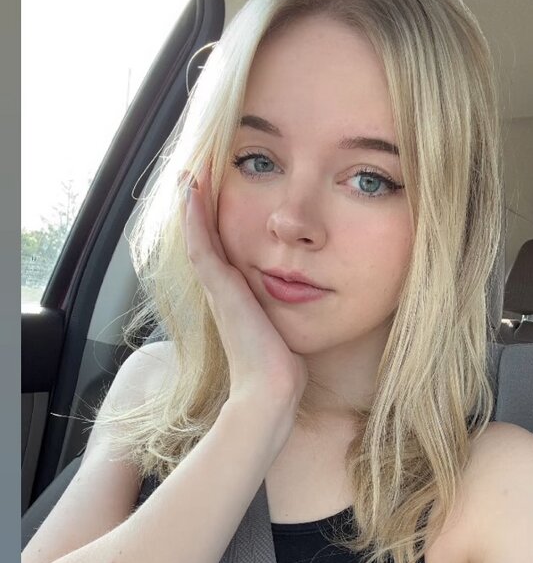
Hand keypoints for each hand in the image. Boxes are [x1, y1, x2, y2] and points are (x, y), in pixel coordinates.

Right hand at [179, 168, 308, 408]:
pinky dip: (195, 217)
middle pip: (206, 239)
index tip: (215, 195)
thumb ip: (289, 314)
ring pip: (199, 237)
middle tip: (195, 173)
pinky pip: (202, 245)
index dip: (215, 224)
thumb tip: (312, 302)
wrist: (271, 391)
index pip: (222, 252)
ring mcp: (218, 290)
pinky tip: (192, 189)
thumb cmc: (284, 369)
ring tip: (190, 171)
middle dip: (201, 207)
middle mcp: (222, 292)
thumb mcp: (287, 330)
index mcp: (236, 300)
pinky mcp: (221, 290)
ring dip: (193, 204)